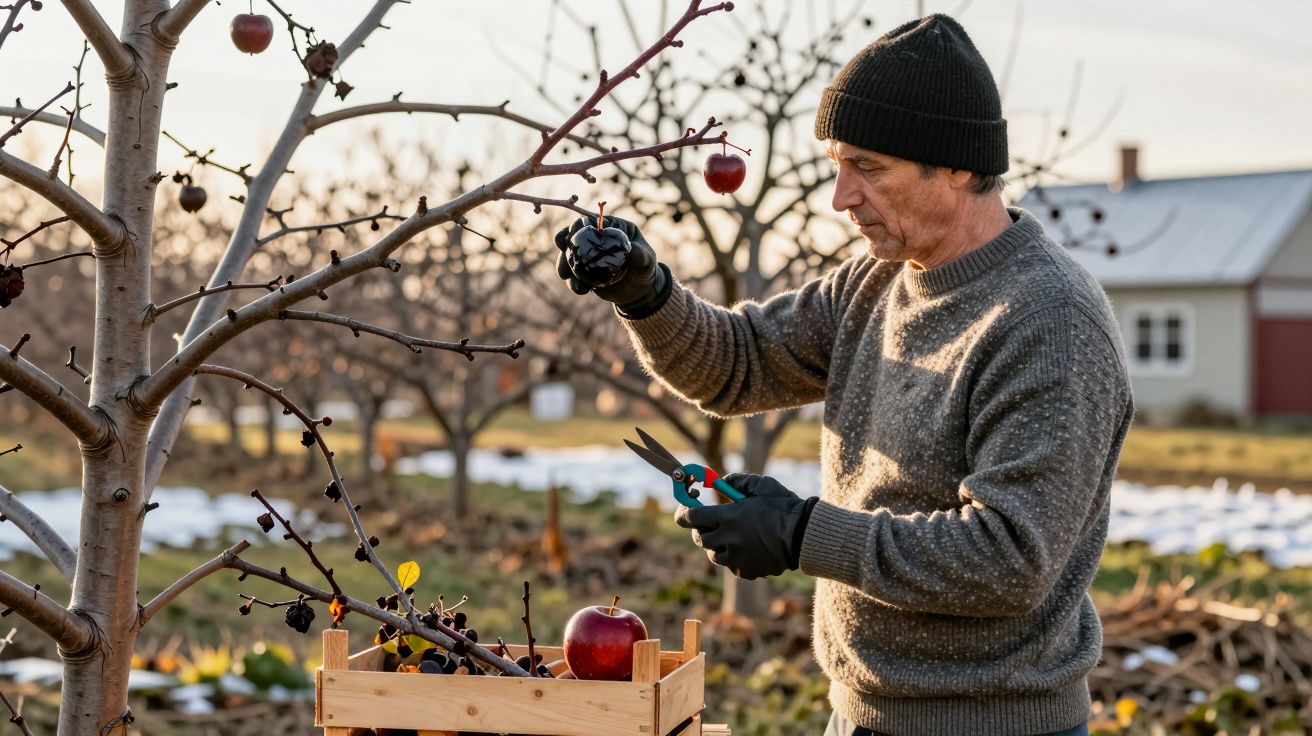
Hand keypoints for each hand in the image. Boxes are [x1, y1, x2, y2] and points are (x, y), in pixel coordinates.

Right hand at [554, 215, 668, 316]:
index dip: (577, 227)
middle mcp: (598, 237)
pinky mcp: (584, 268)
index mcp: (612, 227)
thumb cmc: (645, 271)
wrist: (639, 291)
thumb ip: (642, 257)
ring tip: (571, 281)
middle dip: (566, 247)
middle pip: (576, 236)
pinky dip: (572, 280)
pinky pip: (573, 272)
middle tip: (564, 258)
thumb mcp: (647, 263)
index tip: (568, 237)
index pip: (592, 221)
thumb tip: (636, 250)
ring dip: (565, 266)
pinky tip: (580, 290)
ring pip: (570, 255)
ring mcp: (589, 252)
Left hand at [674, 473, 817, 579]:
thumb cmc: (784, 507)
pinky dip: (734, 557)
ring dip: (717, 545)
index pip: (691, 517)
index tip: (689, 507)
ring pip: (713, 554)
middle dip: (701, 529)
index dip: (685, 511)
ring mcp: (737, 558)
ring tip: (734, 535)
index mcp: (729, 517)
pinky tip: (749, 547)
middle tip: (712, 522)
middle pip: (699, 538)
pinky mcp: (746, 571)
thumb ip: (736, 482)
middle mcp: (728, 539)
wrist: (805, 536)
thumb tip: (719, 482)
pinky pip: (731, 565)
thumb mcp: (760, 485)